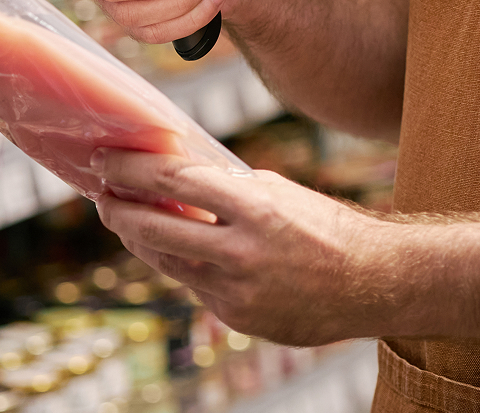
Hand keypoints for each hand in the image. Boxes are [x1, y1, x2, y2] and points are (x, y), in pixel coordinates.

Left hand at [89, 147, 398, 345]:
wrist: (376, 283)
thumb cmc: (329, 229)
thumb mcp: (281, 193)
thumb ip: (230, 189)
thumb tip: (176, 178)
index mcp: (256, 209)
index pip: (174, 180)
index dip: (131, 169)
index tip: (106, 159)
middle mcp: (242, 253)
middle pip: (154, 229)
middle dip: (118, 210)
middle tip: (103, 196)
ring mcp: (237, 292)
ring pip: (167, 263)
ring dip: (141, 240)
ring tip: (128, 222)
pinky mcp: (239, 319)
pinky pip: (197, 288)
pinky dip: (188, 268)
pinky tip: (184, 254)